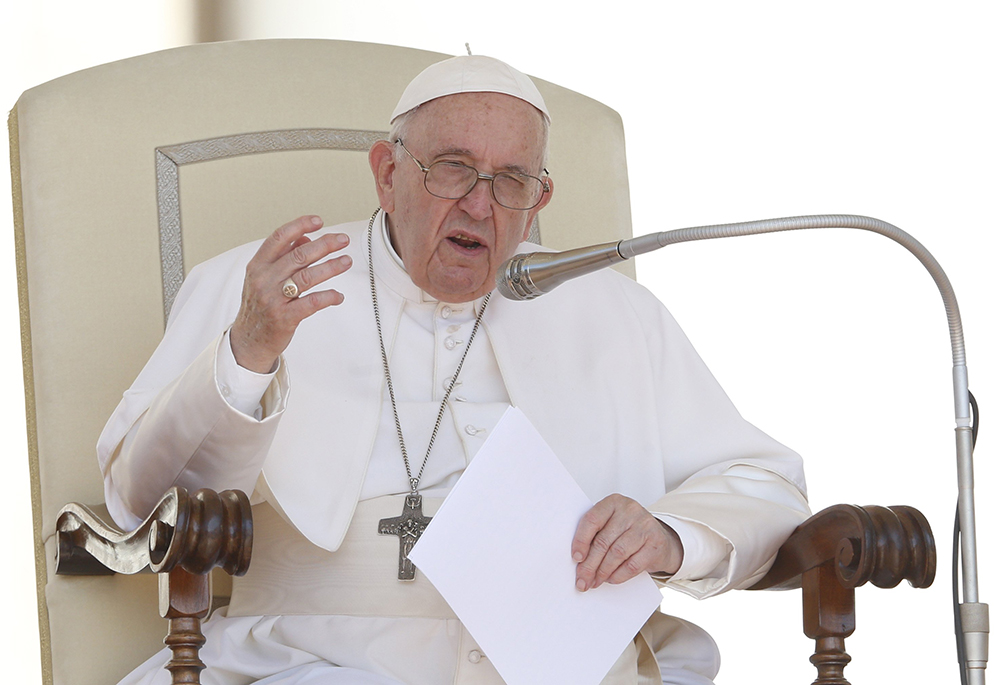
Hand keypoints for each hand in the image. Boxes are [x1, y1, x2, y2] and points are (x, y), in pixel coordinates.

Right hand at [230, 216, 352, 372]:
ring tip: (347, 261)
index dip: (300, 226)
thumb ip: (283, 256)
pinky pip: (311, 303)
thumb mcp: (264, 277)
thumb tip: (305, 238)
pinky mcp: (285, 318)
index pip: (279, 238)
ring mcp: (273, 299)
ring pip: (307, 277)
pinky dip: (328, 297)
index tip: (319, 221)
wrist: (248, 340)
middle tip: (343, 240)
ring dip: (331, 267)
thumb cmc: (260, 305)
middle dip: (325, 245)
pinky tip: (339, 296)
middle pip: (299, 255)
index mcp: (258, 265)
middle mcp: (264, 279)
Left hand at [572, 494, 682, 590]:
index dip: (581, 540)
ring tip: (595, 581)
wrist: (661, 540)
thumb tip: (578, 561)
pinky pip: (632, 564)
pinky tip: (610, 579)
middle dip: (590, 564)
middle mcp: (630, 510)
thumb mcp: (612, 525)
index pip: (592, 520)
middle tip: (582, 580)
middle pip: (603, 541)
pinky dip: (618, 575)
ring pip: (617, 553)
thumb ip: (596, 535)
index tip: (576, 558)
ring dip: (603, 572)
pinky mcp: (655, 543)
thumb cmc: (629, 532)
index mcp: (613, 502)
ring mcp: (645, 525)